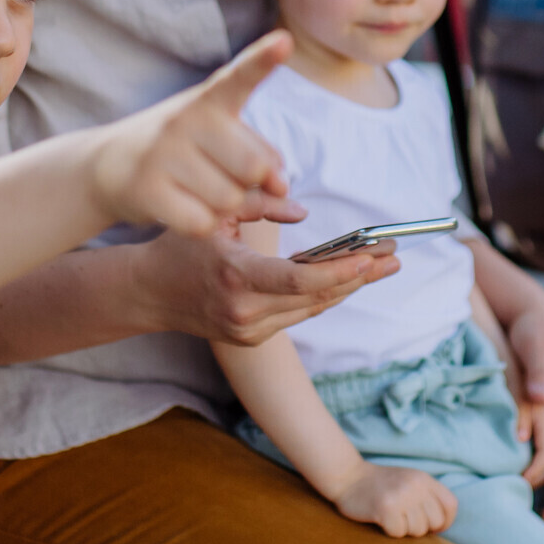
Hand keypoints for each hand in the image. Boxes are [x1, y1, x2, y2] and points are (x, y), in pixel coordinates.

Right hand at [89, 32, 292, 237]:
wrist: (105, 166)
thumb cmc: (179, 150)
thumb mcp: (215, 135)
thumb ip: (258, 154)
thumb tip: (283, 189)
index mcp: (209, 100)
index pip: (240, 76)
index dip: (263, 59)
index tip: (284, 42)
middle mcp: (184, 119)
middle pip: (254, 167)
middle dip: (252, 184)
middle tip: (226, 176)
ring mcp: (162, 153)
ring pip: (230, 200)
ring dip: (226, 207)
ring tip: (199, 191)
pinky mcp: (147, 189)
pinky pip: (202, 223)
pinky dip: (202, 224)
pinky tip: (183, 208)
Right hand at [133, 220, 399, 347]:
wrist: (148, 293)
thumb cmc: (180, 244)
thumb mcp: (214, 214)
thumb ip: (260, 204)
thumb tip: (303, 212)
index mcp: (235, 277)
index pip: (299, 281)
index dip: (340, 271)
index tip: (371, 257)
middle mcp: (244, 312)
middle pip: (316, 297)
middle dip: (359, 276)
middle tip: (395, 257)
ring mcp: (248, 332)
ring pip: (312, 309)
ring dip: (349, 287)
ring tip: (383, 266)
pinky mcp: (250, 340)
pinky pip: (297, 315)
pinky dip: (323, 296)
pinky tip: (348, 278)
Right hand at [331, 462, 455, 538]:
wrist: (347, 477)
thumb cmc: (380, 485)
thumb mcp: (409, 481)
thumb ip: (427, 496)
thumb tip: (442, 526)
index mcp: (424, 478)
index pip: (451, 505)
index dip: (446, 522)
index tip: (433, 527)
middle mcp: (415, 485)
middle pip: (435, 522)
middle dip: (421, 528)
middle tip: (404, 520)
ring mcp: (401, 496)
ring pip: (417, 530)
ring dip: (404, 530)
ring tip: (391, 516)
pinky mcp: (385, 508)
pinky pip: (398, 533)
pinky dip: (390, 531)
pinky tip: (381, 519)